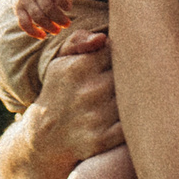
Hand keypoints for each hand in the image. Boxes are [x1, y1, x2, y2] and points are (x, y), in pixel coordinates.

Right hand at [12, 0, 75, 38]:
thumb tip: (69, 4)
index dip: (63, 1)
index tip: (68, 8)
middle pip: (47, 7)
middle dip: (59, 18)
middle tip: (66, 25)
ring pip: (36, 16)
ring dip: (48, 27)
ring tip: (57, 31)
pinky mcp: (17, 9)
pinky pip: (24, 23)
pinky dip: (33, 32)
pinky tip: (42, 36)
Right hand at [28, 32, 121, 162]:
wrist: (44, 136)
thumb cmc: (60, 91)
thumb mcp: (60, 62)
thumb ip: (79, 41)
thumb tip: (102, 38)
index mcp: (78, 68)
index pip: (117, 53)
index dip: (119, 59)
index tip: (115, 66)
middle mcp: (88, 91)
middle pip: (129, 76)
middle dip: (130, 79)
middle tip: (125, 85)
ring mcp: (95, 117)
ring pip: (133, 100)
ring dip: (134, 101)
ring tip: (125, 103)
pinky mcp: (102, 140)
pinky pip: (131, 126)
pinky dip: (134, 124)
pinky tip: (127, 122)